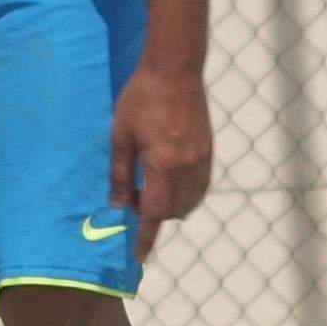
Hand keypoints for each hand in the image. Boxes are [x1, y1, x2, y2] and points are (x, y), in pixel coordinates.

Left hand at [110, 61, 213, 254]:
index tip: (139, 256)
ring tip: (150, 193)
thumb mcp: (121, 136)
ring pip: (190, 202)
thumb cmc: (141, 98)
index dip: (146, 237)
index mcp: (162, 165)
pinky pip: (200, 186)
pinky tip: (171, 184)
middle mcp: (187, 167)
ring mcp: (201, 159)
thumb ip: (119, 174)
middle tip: (131, 200)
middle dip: (153, 216)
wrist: (175, 69)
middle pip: (173, 211)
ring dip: (171, 208)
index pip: (153, 213)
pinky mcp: (208, 150)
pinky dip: (186, 195)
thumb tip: (118, 205)